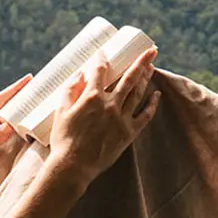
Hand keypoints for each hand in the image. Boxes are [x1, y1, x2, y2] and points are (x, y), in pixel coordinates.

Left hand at [0, 74, 31, 196]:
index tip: (28, 78)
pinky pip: (5, 126)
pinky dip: (15, 121)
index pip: (1, 99)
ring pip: (6, 115)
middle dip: (20, 94)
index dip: (15, 88)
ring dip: (19, 108)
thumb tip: (11, 124)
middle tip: (37, 88)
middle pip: (5, 104)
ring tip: (34, 102)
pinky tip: (23, 122)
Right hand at [49, 48, 161, 184]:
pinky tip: (156, 94)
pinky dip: (152, 104)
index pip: (99, 70)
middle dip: (141, 61)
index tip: (104, 52)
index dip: (102, 59)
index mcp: (92, 97)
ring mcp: (121, 119)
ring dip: (146, 77)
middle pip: (129, 77)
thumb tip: (79, 74)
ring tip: (152, 66)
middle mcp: (110, 104)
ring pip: (138, 93)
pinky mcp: (128, 133)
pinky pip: (145, 115)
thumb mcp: (60, 111)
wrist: (73, 167)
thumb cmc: (64, 140)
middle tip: (151, 50)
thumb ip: (69, 90)